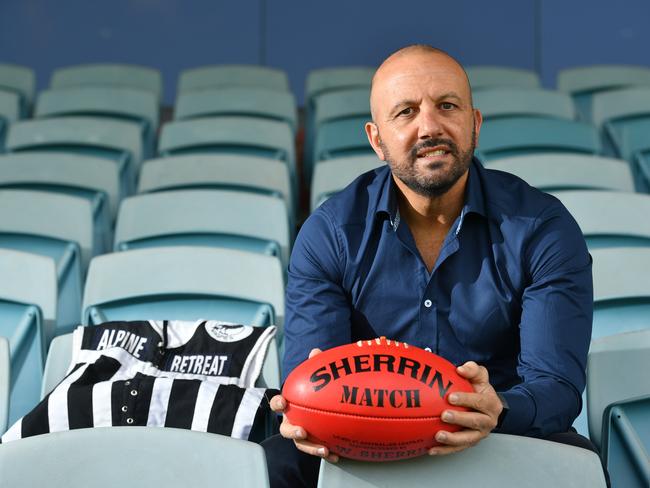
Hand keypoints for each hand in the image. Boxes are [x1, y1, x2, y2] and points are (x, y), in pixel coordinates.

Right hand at [269, 348, 338, 462]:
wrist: (319, 408)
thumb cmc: (311, 392)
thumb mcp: (313, 378)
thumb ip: (313, 366)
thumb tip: (316, 352)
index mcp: (288, 406)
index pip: (277, 403)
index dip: (277, 403)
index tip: (283, 402)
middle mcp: (291, 421)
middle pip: (285, 429)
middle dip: (292, 431)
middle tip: (302, 431)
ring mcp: (301, 435)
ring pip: (301, 445)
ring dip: (311, 447)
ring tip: (323, 449)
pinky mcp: (312, 444)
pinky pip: (317, 450)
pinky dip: (326, 454)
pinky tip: (336, 455)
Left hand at [428, 361, 502, 455]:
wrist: (487, 407)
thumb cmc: (479, 390)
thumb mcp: (480, 376)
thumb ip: (472, 369)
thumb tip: (460, 369)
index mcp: (491, 404)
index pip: (480, 401)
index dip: (466, 399)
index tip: (450, 397)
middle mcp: (488, 421)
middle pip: (475, 421)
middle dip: (459, 419)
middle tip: (444, 415)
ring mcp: (479, 434)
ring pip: (467, 439)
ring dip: (452, 439)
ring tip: (438, 436)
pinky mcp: (470, 443)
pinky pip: (457, 449)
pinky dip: (444, 450)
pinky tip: (431, 449)